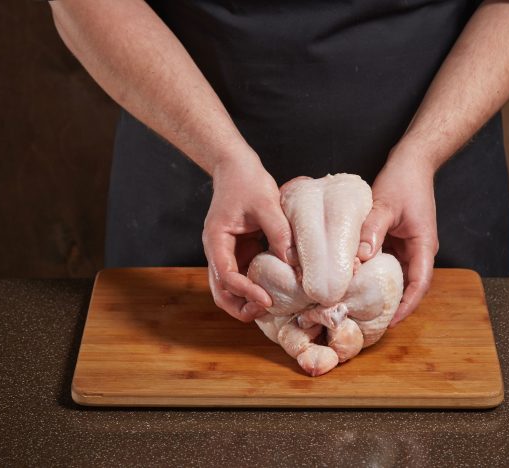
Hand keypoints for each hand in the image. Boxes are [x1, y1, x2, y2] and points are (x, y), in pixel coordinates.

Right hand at [202, 156, 292, 321]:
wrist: (235, 167)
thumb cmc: (247, 181)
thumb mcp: (266, 203)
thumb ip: (279, 232)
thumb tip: (292, 262)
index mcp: (216, 239)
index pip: (225, 275)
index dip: (245, 290)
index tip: (266, 299)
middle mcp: (217, 251)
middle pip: (220, 291)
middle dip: (240, 306)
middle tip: (266, 310)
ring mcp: (226, 253)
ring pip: (229, 289)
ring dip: (245, 301)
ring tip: (270, 307)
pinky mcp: (238, 252)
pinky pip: (242, 277)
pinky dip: (253, 288)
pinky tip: (273, 291)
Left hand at [357, 148, 438, 326]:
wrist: (412, 162)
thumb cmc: (404, 181)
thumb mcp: (386, 204)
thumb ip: (373, 229)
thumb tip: (361, 256)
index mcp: (424, 245)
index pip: (420, 284)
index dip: (407, 305)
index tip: (390, 321)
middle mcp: (418, 250)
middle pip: (408, 285)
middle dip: (392, 304)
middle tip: (368, 320)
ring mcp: (407, 246)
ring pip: (395, 275)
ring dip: (381, 289)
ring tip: (359, 305)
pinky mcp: (395, 240)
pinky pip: (386, 262)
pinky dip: (373, 272)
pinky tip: (355, 278)